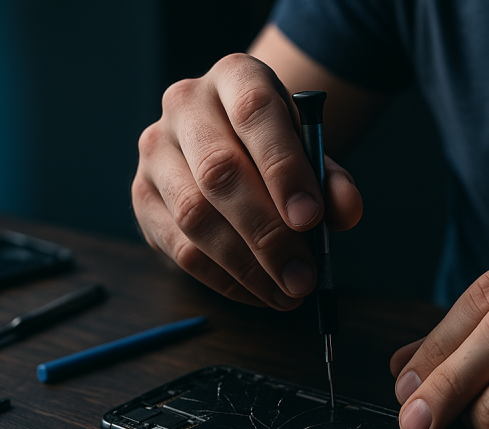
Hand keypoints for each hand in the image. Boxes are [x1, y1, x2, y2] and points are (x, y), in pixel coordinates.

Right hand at [132, 53, 362, 307]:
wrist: (230, 148)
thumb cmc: (275, 150)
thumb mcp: (311, 155)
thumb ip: (332, 181)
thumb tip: (346, 212)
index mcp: (235, 77)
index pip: (255, 112)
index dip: (284, 168)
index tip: (311, 219)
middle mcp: (185, 104)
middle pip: (220, 172)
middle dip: (268, 234)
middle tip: (303, 276)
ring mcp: (155, 150)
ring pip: (195, 215)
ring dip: (247, 265)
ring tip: (287, 292)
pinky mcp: (141, 195)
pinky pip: (180, 248)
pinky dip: (224, 280)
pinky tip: (259, 292)